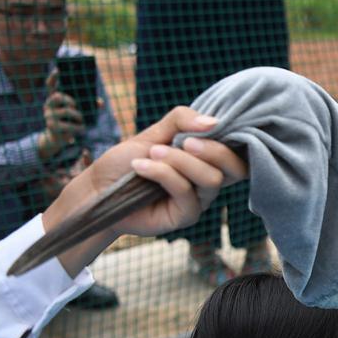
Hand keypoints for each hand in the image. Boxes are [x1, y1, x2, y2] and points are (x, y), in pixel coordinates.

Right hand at [38, 71, 84, 159]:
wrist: (57, 139)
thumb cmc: (69, 121)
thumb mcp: (77, 112)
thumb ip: (87, 105)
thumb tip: (100, 102)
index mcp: (54, 99)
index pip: (50, 86)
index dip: (53, 78)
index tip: (58, 70)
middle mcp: (48, 105)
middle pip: (58, 96)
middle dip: (70, 99)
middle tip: (76, 106)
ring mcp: (48, 116)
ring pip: (66, 111)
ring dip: (78, 116)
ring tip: (82, 121)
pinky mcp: (52, 127)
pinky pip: (68, 126)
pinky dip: (78, 128)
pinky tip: (81, 130)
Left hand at [43, 106, 247, 274]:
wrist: (98, 188)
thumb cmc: (126, 160)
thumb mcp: (155, 131)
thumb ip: (182, 121)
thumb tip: (213, 122)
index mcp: (208, 158)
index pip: (239, 152)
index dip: (236, 139)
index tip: (211, 126)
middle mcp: (209, 179)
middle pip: (236, 167)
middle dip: (213, 149)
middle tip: (184, 141)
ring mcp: (199, 200)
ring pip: (211, 178)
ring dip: (179, 160)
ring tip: (151, 153)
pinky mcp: (185, 216)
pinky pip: (185, 191)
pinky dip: (162, 173)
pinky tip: (140, 166)